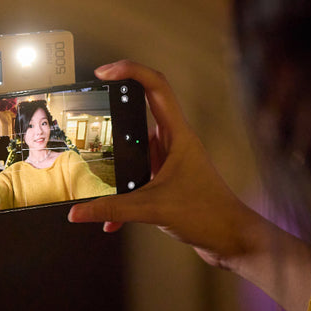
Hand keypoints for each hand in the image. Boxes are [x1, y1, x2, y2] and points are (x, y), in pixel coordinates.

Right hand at [68, 61, 259, 265]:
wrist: (231, 239)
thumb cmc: (208, 214)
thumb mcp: (152, 209)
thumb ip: (113, 209)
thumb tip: (79, 212)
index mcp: (178, 135)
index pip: (155, 86)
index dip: (129, 71)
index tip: (103, 73)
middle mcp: (174, 142)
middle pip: (141, 110)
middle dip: (114, 114)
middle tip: (90, 116)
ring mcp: (171, 160)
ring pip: (136, 147)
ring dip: (117, 159)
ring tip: (95, 168)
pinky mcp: (168, 179)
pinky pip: (139, 176)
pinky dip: (124, 193)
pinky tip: (112, 217)